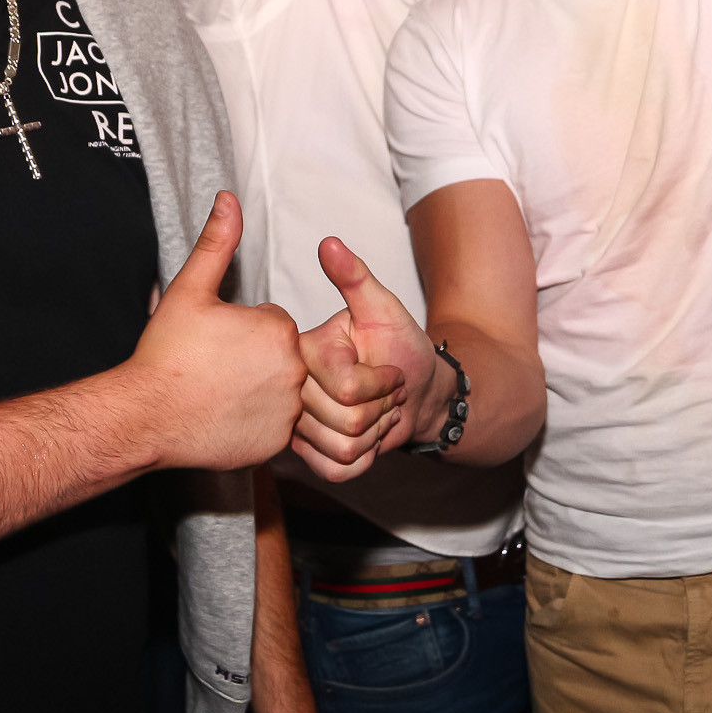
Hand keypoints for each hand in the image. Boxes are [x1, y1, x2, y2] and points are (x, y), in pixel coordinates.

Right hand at [126, 193, 307, 469]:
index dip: (242, 330)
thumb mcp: (189, 291)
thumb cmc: (166, 353)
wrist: (145, 416)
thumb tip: (229, 199)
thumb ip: (217, 243)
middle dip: (254, 359)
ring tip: (218, 392)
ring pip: (281, 391)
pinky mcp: (277, 444)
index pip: (273, 322)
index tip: (214, 342)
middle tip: (214, 368)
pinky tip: (225, 418)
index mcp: (279, 330)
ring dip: (258, 390)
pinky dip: (256, 422)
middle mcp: (294, 371)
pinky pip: (275, 426)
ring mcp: (287, 411)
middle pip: (281, 356)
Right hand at [290, 238, 431, 481]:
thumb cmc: (403, 346)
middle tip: (384, 391)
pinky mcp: (307, 454)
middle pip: (344, 421)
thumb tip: (330, 242)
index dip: (380, 383)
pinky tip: (368, 435)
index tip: (388, 369)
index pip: (345, 388)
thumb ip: (355, 277)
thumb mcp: (384, 308)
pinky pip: (337, 469)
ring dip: (374, 433)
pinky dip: (364, 459)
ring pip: (342, 448)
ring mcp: (297, 424)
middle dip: (379, 409)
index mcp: (305, 350)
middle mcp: (293, 387)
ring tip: (376, 411)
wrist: (419, 393)